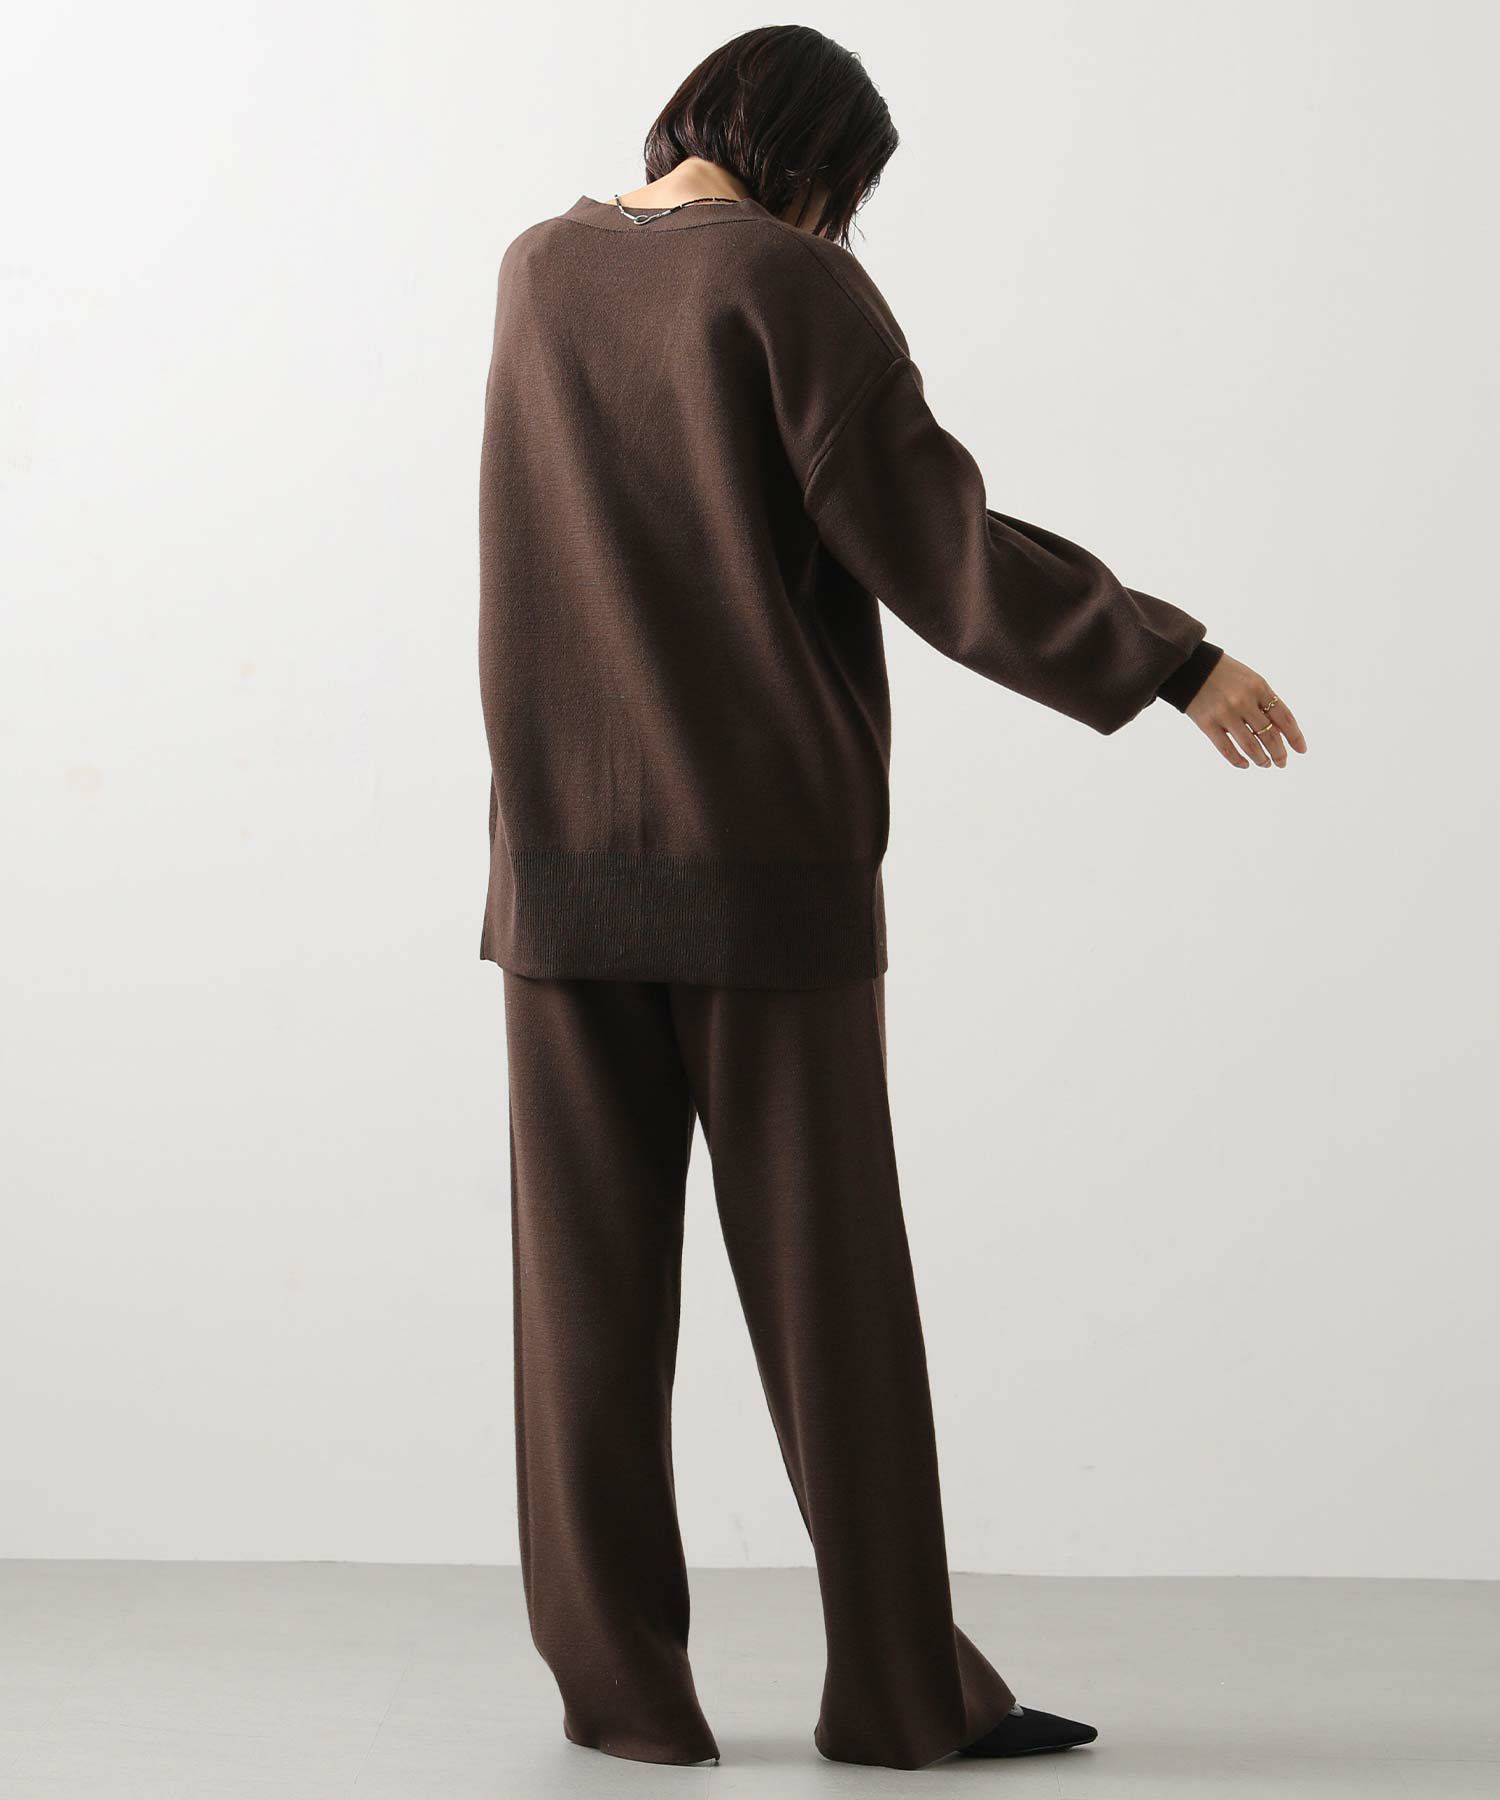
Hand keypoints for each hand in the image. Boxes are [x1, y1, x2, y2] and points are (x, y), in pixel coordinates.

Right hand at [1185, 653, 1305, 767]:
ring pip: (1250, 745)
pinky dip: (1238, 760)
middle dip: (1279, 752)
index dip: (1294, 736)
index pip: (1284, 717)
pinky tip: (1245, 764)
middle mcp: (1244, 701)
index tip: (1301, 750)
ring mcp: (1225, 713)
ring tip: (1265, 764)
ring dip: (1261, 759)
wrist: (1188, 666)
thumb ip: (1265, 702)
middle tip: (1281, 763)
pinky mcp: (1207, 724)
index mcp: (1258, 687)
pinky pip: (1226, 749)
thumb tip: (1281, 731)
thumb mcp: (1250, 680)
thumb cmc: (1224, 674)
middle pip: (1269, 735)